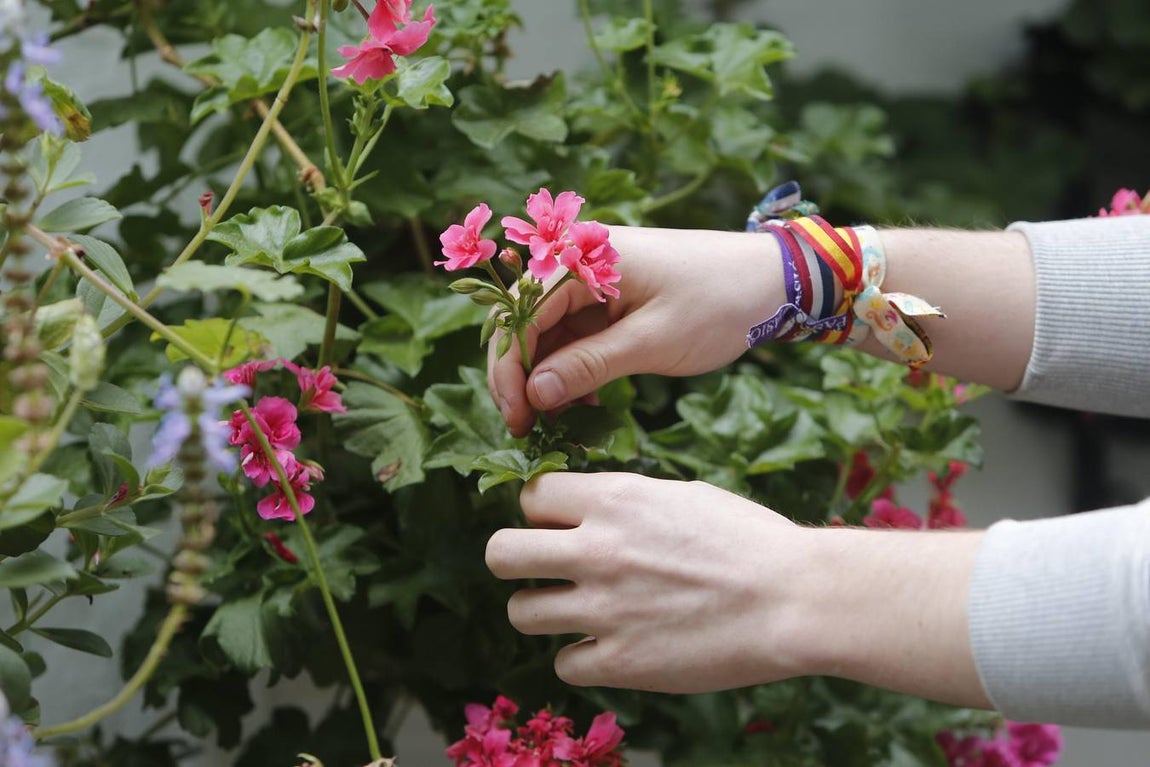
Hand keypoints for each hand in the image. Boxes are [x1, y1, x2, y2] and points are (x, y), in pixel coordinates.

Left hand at [485, 472, 808, 692]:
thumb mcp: (682, 495)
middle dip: (516, 560)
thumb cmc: (750, 541)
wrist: (795, 599)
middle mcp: (597, 551)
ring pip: (521, 613)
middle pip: (500, 553)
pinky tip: (612, 648)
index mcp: (614, 500)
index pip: (530, 496)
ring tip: (578, 612)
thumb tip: (588, 508)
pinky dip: (583, 658)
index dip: (541, 512)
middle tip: (545, 570)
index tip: (559, 526)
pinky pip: (564, 664)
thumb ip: (626, 502)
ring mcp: (605, 609)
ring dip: (544, 612)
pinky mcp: (621, 661)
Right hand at [488, 226, 784, 435]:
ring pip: (546, 332)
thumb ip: (588, 366)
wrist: (773, 280)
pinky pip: (572, 334)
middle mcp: (579, 262)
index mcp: (583, 258)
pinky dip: (571, 369)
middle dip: (521, 375)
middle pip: (523, 321)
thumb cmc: (718, 302)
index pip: (519, 314)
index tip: (518, 418)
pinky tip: (584, 402)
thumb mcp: (652, 341)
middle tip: (528, 427)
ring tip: (560, 421)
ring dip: (546, 376)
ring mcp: (593, 280)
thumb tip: (534, 395)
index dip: (509, 369)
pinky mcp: (608, 298)